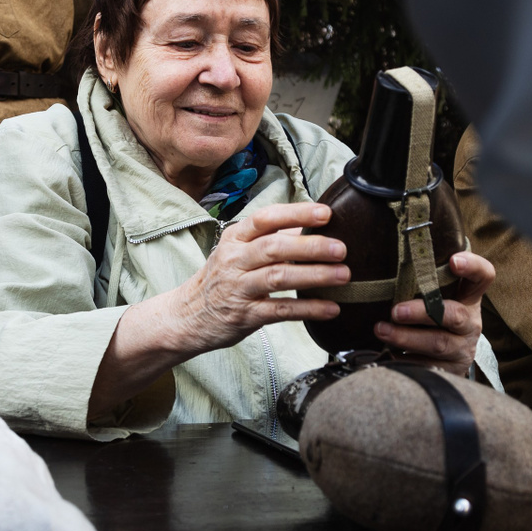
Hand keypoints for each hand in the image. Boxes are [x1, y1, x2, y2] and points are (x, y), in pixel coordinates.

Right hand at [172, 202, 350, 351]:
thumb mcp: (238, 251)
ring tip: (343, 275)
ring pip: (278, 277)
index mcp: (235, 238)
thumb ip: (272, 239)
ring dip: (314, 275)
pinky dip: (307, 309)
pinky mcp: (245, 315)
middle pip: (274, 247)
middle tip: (341, 248)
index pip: (266, 219)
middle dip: (311, 246)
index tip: (325, 213)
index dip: (296, 214)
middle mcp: (235, 260)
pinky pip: (280, 311)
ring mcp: (239, 288)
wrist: (188, 316)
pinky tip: (331, 308)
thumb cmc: (222, 279)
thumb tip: (313, 226)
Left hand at [374, 250, 493, 376]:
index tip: (453, 261)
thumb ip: (424, 282)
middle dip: (422, 312)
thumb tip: (380, 266)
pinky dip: (405, 360)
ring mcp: (463, 348)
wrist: (449, 357)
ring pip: (438, 344)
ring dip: (406, 337)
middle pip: (454, 315)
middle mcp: (471, 322)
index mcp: (469, 298)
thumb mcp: (438, 298)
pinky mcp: (452, 371)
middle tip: (396, 311)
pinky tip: (388, 354)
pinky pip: (428, 366)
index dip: (473, 267)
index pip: (483, 276)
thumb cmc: (435, 317)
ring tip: (381, 330)